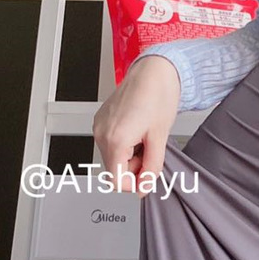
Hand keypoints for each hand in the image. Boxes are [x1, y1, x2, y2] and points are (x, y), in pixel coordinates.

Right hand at [92, 56, 179, 193]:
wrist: (153, 72)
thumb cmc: (158, 96)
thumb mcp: (160, 138)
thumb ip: (151, 168)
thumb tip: (143, 187)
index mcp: (115, 139)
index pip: (115, 181)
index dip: (133, 184)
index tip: (146, 177)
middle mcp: (101, 133)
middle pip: (113, 170)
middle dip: (134, 168)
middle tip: (150, 150)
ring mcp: (99, 126)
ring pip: (112, 158)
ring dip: (130, 156)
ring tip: (144, 138)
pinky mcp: (100, 121)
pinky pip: (110, 144)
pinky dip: (124, 145)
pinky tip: (136, 131)